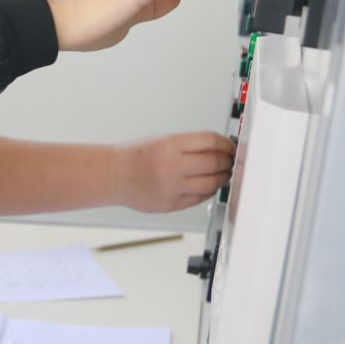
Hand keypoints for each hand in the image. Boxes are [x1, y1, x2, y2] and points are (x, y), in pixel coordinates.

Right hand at [110, 131, 236, 213]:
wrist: (114, 176)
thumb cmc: (135, 157)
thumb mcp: (162, 140)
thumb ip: (189, 145)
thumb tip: (218, 149)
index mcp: (170, 145)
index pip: (210, 142)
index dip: (226, 144)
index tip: (230, 146)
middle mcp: (172, 166)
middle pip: (214, 162)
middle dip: (227, 161)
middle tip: (230, 160)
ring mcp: (172, 187)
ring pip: (211, 183)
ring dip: (222, 178)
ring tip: (222, 174)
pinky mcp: (172, 204)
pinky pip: (200, 198)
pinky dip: (209, 191)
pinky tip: (208, 185)